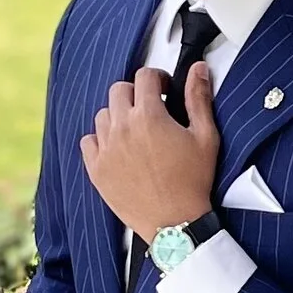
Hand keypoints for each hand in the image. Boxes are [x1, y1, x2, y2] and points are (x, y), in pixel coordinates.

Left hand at [81, 60, 220, 238]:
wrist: (175, 223)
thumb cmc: (192, 183)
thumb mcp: (205, 137)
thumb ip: (198, 99)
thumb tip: (197, 69)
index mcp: (149, 116)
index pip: (144, 76)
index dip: (157, 79)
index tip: (164, 91)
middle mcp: (123, 128)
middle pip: (119, 91)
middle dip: (136, 94)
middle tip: (150, 109)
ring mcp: (106, 149)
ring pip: (103, 115)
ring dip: (118, 116)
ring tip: (135, 131)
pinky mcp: (97, 169)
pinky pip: (88, 141)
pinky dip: (100, 140)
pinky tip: (117, 148)